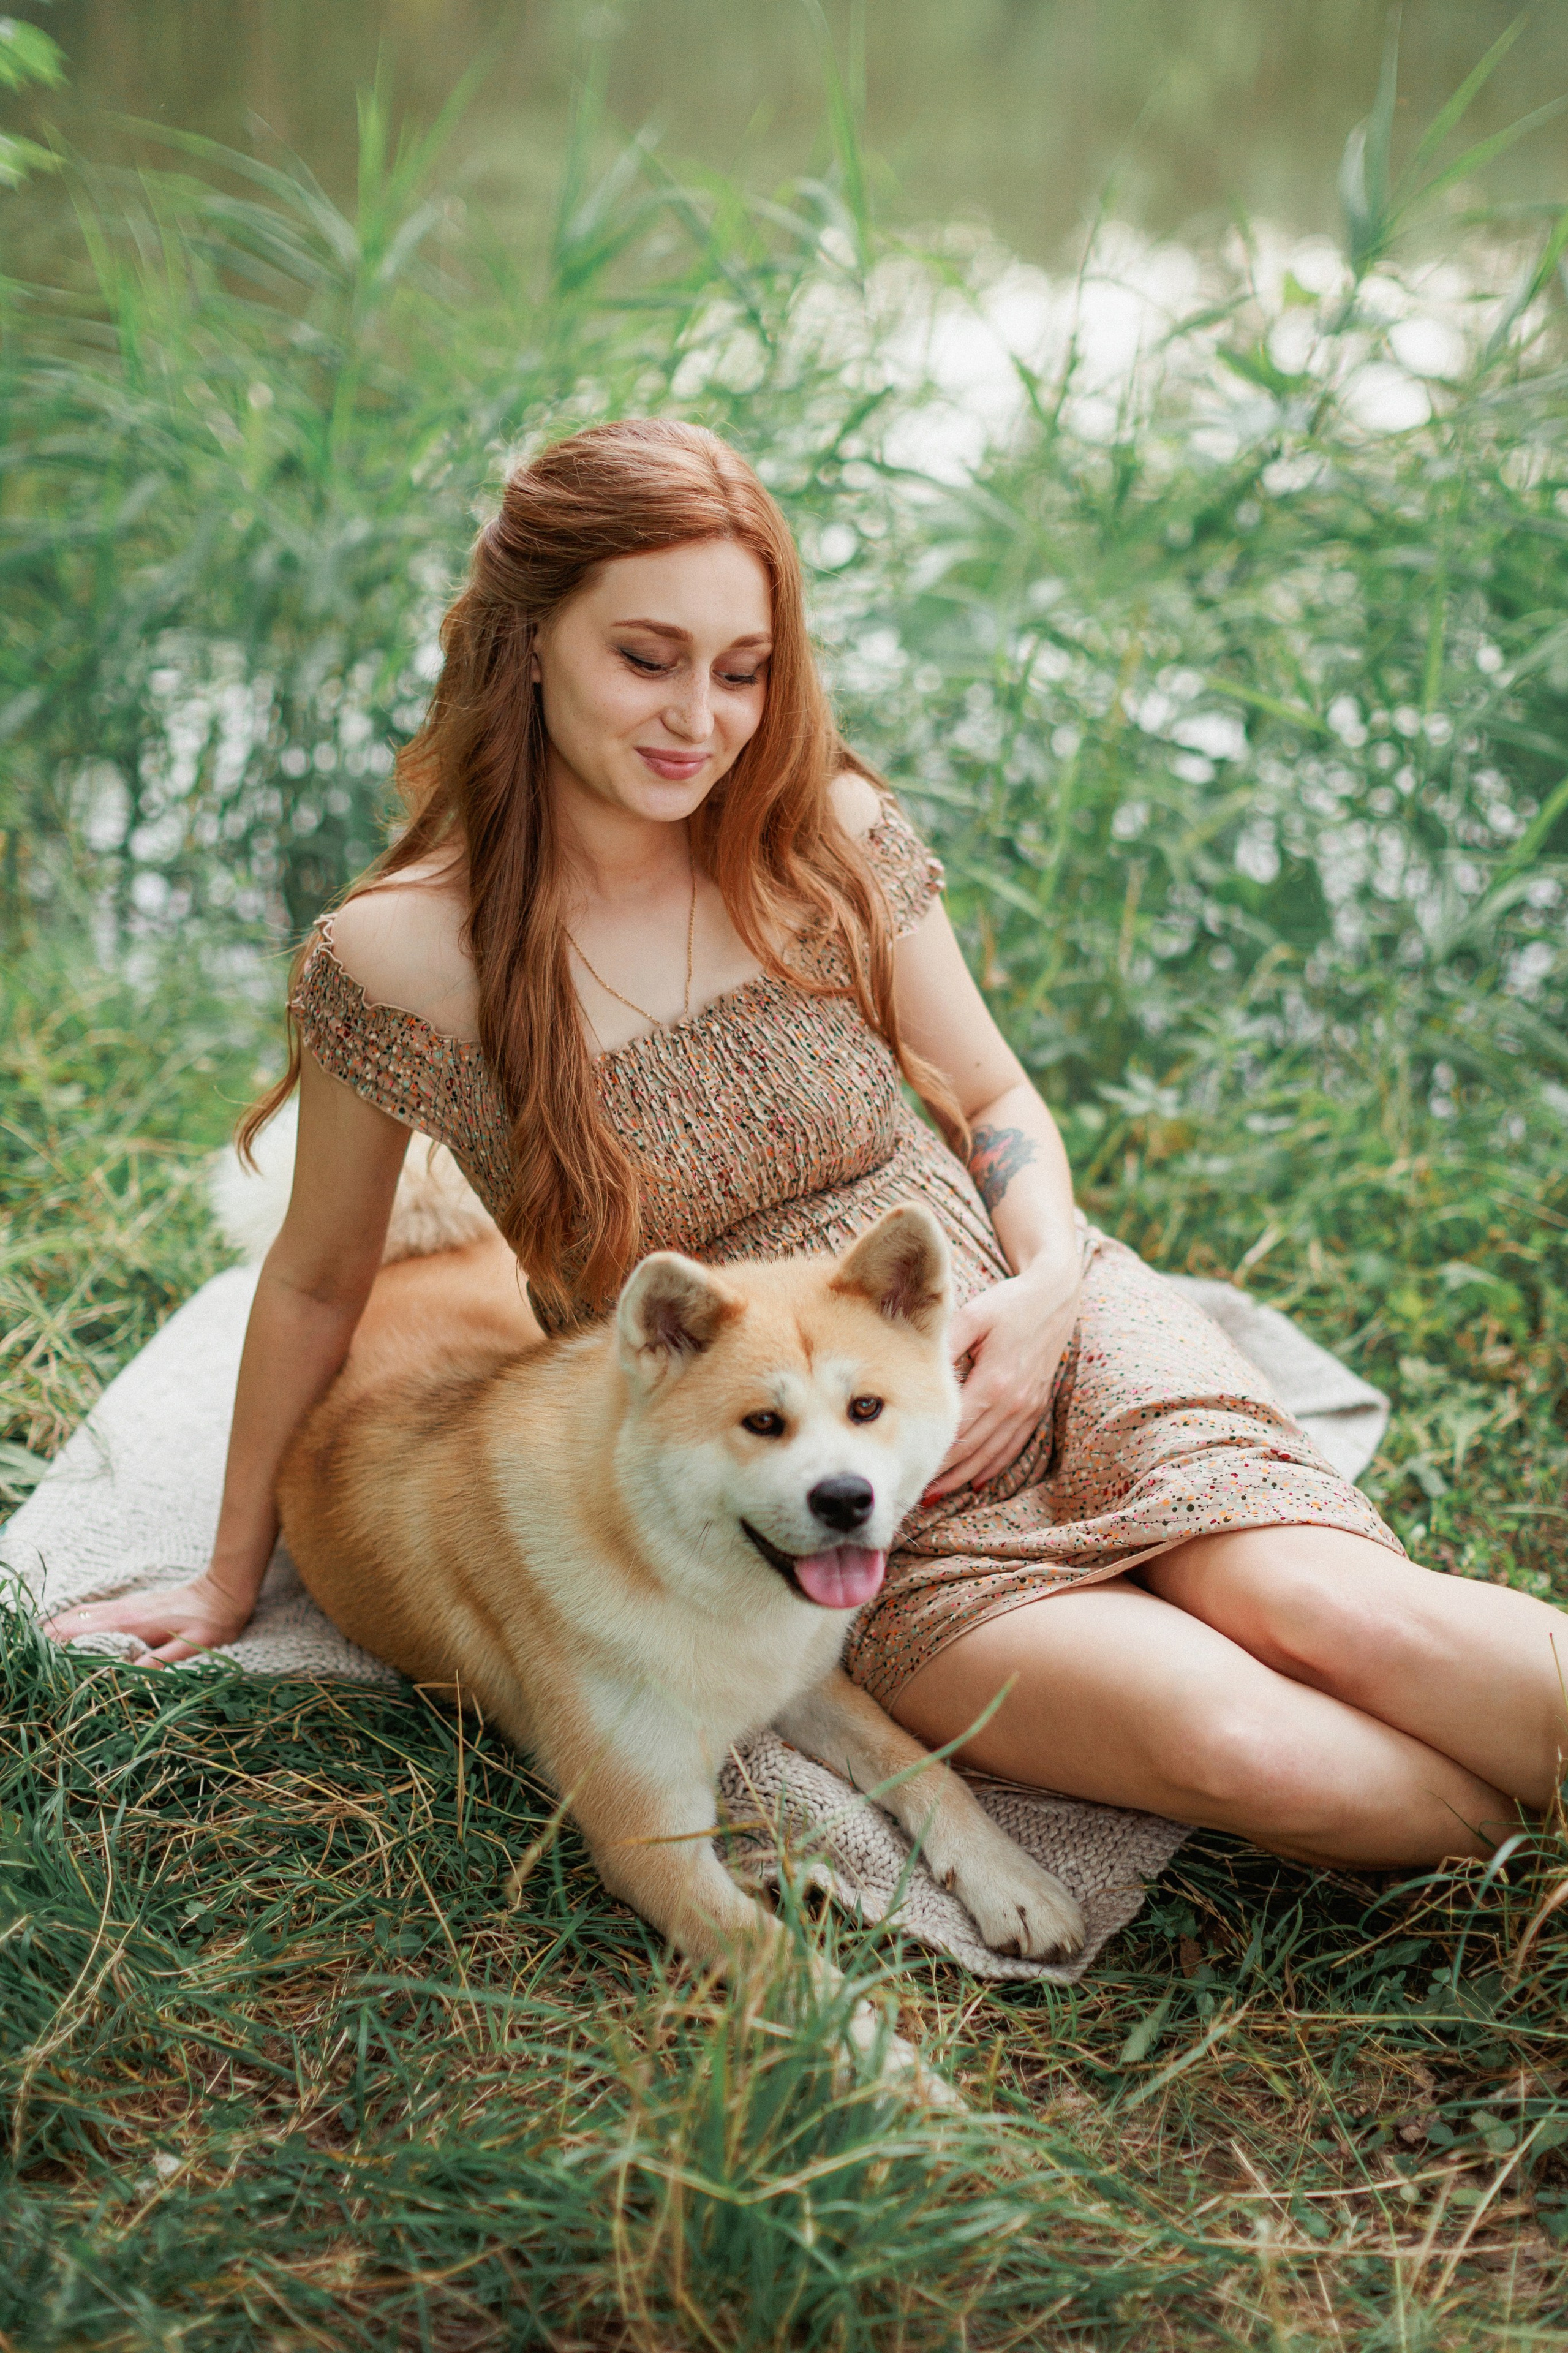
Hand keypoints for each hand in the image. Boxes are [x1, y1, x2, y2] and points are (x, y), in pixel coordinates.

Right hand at [41, 1571, 255, 1665]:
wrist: (223, 1593)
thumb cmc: (210, 1624)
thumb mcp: (194, 1647)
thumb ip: (164, 1661)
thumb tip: (132, 1677)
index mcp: (131, 1623)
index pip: (83, 1631)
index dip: (58, 1646)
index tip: (44, 1663)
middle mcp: (122, 1611)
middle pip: (72, 1621)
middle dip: (49, 1639)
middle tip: (33, 1660)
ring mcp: (124, 1607)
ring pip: (79, 1614)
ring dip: (57, 1629)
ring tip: (40, 1650)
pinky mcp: (130, 1607)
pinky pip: (92, 1612)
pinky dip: (72, 1621)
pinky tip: (65, 1633)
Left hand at [926, 1258, 1080, 1499]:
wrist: (1055, 1299)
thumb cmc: (1009, 1304)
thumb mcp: (974, 1316)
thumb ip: (946, 1343)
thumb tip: (916, 1368)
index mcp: (995, 1382)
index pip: (958, 1429)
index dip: (933, 1451)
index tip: (907, 1464)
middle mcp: (1014, 1402)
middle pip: (973, 1449)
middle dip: (943, 1472)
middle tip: (913, 1491)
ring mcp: (1028, 1408)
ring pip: (992, 1454)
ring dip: (964, 1476)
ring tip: (936, 1494)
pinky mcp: (1035, 1407)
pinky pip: (1013, 1446)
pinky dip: (993, 1466)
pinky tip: (975, 1481)